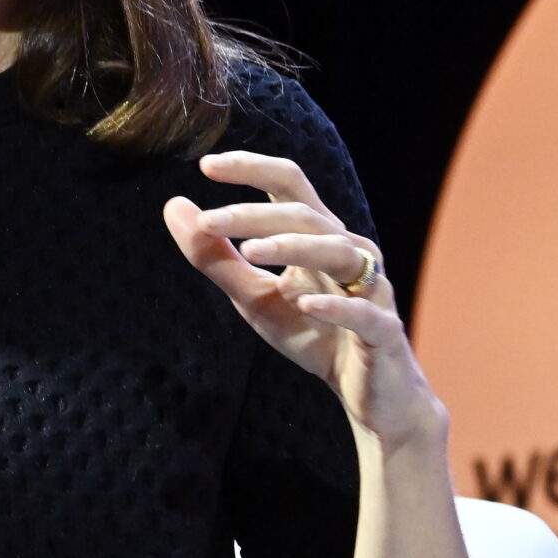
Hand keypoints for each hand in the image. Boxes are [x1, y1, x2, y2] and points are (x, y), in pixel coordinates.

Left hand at [164, 152, 443, 448]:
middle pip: (305, 215)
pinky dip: (334, 305)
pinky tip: (303, 303)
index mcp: (318, 236)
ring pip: (336, 251)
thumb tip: (174, 206)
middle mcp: (348, 251)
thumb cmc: (314, 335)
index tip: (206, 165)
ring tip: (250, 251)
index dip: (253, 169)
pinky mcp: (383, 331)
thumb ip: (216, 257)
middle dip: (255, 214)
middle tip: (208, 221)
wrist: (368, 393)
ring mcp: (371, 289)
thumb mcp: (254, 296)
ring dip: (292, 247)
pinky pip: (362, 312)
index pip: (289, 186)